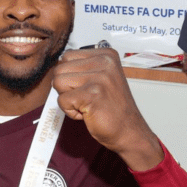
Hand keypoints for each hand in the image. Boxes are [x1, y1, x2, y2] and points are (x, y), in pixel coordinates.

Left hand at [52, 47, 163, 170]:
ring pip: (58, 83)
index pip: (67, 56)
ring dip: (68, 99)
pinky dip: (70, 111)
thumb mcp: (101, 79)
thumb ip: (82, 69)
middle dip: (66, 88)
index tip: (87, 87)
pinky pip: (62, 100)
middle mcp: (104, 62)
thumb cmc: (112, 108)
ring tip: (86, 104)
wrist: (128, 131)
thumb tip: (57, 68)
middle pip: (59, 69)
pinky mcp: (92, 94)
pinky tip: (87, 113)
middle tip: (86, 98)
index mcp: (106, 55)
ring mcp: (99, 78)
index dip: (70, 75)